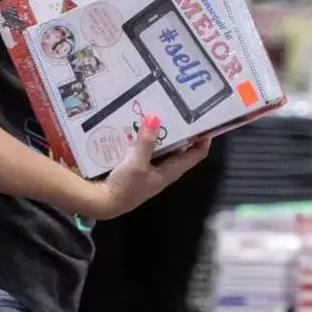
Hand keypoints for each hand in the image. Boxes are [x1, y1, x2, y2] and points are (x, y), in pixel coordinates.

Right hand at [90, 116, 211, 219]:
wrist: (105, 202)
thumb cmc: (126, 187)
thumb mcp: (137, 164)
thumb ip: (146, 142)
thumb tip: (155, 117)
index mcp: (172, 170)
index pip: (196, 154)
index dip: (204, 138)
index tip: (206, 120)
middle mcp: (165, 168)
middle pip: (180, 147)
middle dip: (181, 129)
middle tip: (180, 108)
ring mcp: (152, 167)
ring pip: (163, 146)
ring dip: (162, 131)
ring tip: (160, 109)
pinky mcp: (138, 165)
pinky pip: (147, 147)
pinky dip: (146, 136)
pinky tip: (140, 124)